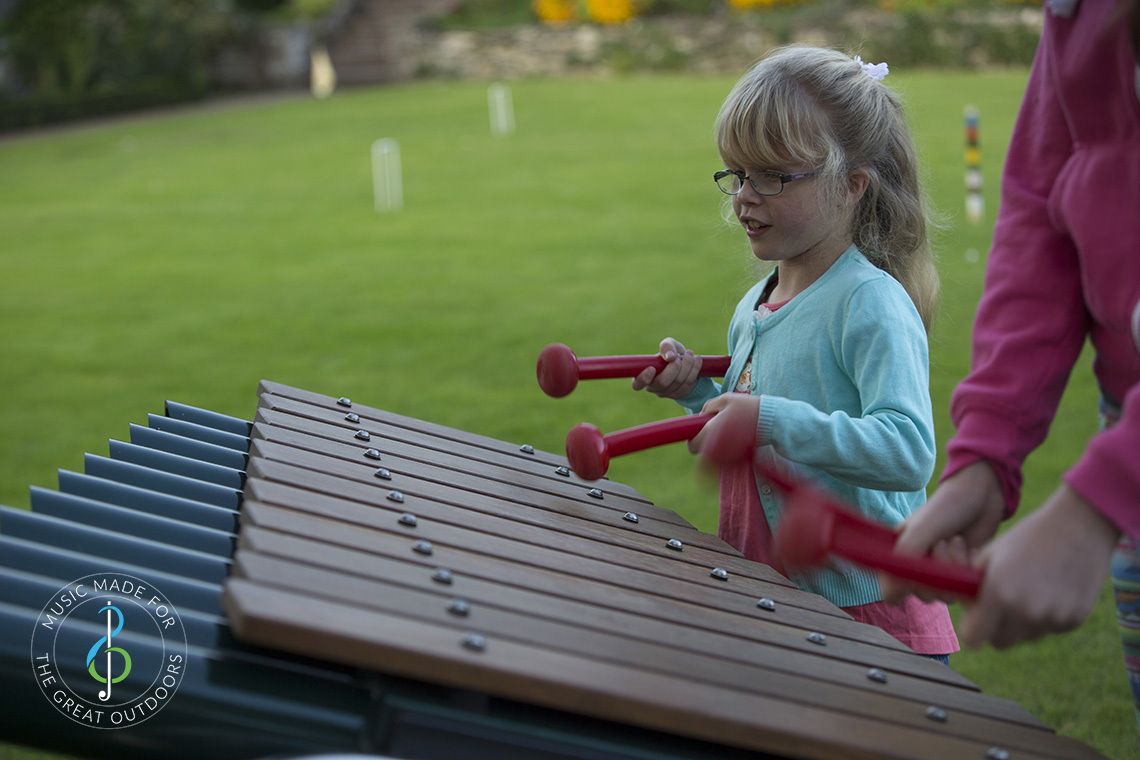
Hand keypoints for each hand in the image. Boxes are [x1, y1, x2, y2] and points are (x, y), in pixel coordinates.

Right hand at [631, 337, 701, 398]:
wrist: (686, 363)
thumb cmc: (672, 354)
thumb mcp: (668, 345)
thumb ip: (666, 346)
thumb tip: (670, 356)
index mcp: (644, 376)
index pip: (637, 384)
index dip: (643, 378)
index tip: (652, 368)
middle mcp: (654, 387)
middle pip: (662, 382)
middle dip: (673, 367)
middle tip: (678, 357)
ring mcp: (667, 393)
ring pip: (678, 382)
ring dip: (687, 365)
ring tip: (689, 354)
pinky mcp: (681, 394)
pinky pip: (689, 383)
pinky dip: (694, 369)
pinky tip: (697, 360)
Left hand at [690, 393, 759, 456]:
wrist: (772, 422)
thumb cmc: (748, 408)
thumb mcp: (726, 399)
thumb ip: (708, 406)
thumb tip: (700, 416)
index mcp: (710, 433)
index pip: (692, 445)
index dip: (693, 437)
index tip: (701, 430)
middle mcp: (717, 449)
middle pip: (701, 453)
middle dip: (703, 442)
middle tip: (715, 429)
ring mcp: (727, 457)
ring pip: (712, 457)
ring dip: (714, 447)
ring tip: (728, 433)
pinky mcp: (737, 460)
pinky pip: (724, 459)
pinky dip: (726, 452)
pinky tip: (735, 440)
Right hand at [880, 461, 1005, 603]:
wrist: (980, 495)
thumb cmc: (945, 507)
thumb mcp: (920, 530)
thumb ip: (904, 557)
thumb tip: (893, 593)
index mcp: (899, 555)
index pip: (892, 590)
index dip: (905, 586)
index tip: (919, 567)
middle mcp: (917, 567)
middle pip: (922, 594)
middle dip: (936, 570)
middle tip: (943, 542)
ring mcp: (940, 572)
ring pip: (945, 593)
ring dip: (954, 566)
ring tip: (957, 541)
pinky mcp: (961, 574)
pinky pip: (965, 588)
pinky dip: (969, 569)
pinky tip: (971, 550)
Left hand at [960, 484, 1119, 647]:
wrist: (1079, 526)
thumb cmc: (1026, 536)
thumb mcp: (988, 555)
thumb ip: (972, 586)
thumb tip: (965, 609)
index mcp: (998, 594)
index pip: (973, 638)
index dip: (972, 628)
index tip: (976, 617)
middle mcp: (1025, 612)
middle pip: (999, 642)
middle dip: (995, 628)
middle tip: (999, 605)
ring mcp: (1052, 618)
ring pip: (1025, 637)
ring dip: (1021, 623)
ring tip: (1028, 590)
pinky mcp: (1073, 621)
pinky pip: (1049, 629)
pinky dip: (1045, 617)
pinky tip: (1051, 589)